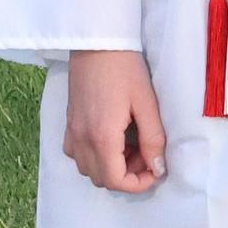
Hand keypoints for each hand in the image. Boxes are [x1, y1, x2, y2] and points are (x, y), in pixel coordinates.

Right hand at [63, 49, 166, 192]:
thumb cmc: (125, 68)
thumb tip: (158, 168)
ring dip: (112, 166)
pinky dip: (97, 156)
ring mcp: (71, 133)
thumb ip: (153, 138)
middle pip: (101, 179)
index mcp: (102, 137)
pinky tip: (115, 137)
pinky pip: (78, 154)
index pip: (115, 181)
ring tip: (134, 143)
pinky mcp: (69, 124)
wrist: (97, 42)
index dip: (138, 184)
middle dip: (128, 175)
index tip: (156, 170)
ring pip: (89, 169)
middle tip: (148, 152)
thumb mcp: (146, 103)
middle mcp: (81, 140)